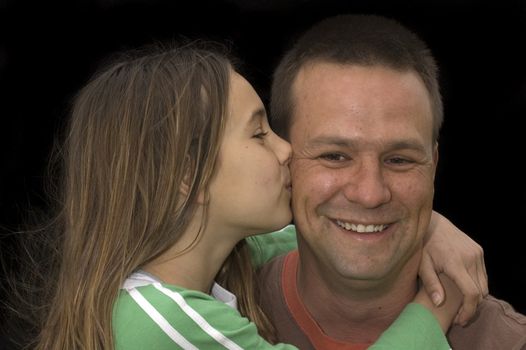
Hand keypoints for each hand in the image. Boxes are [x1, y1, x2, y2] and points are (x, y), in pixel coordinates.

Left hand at [419, 210, 487, 325]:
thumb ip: (431, 284)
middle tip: (458, 317)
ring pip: (484, 284)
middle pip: (480, 292)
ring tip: (460, 306)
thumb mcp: (422, 265)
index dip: (468, 310)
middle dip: (471, 307)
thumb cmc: (423, 245)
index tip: (459, 320)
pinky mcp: (479, 250)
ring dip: (475, 297)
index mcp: (455, 262)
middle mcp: (470, 257)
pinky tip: (464, 291)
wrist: (432, 224)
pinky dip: (477, 285)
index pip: (471, 293)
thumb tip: (439, 303)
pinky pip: (483, 274)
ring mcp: (477, 253)